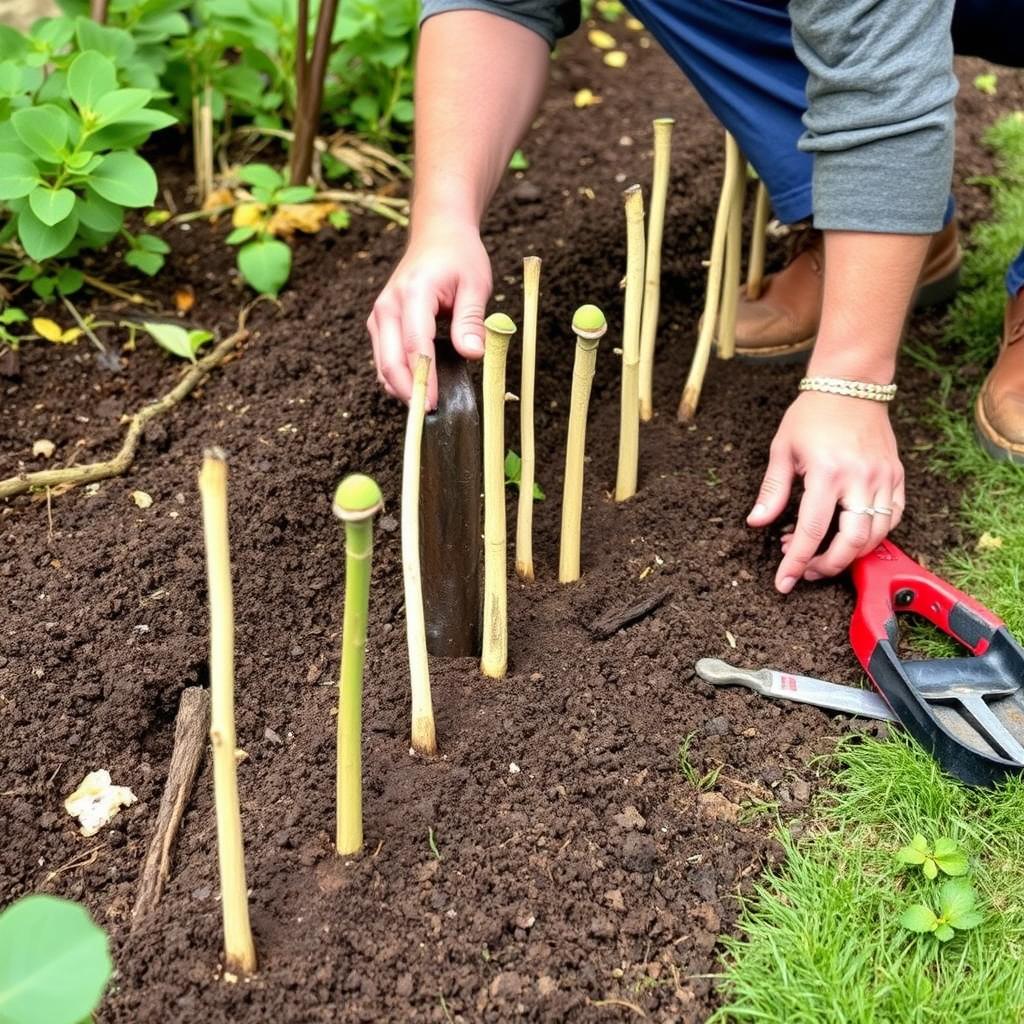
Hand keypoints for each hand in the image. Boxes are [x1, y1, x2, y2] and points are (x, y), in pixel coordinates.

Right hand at [367, 219, 491, 407]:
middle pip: (390, 361)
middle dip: (409, 392)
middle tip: (430, 414)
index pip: (414, 346)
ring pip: (383, 363)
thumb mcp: (476, 284)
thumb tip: (473, 354)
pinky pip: (384, 358)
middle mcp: (388, 306)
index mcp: (413, 294)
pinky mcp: (380, 324)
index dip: (424, 379)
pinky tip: (420, 388)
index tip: (436, 403)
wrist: (438, 234)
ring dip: (402, 388)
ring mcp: (380, 315)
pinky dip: (398, 377)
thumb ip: (472, 320)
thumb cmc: (459, 257)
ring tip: (427, 406)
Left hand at [747, 391, 904, 592]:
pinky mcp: (897, 476)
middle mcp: (860, 479)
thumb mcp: (782, 449)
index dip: (797, 562)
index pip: (813, 531)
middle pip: (852, 542)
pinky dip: (874, 536)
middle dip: (828, 566)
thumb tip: (757, 523)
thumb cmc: (812, 415)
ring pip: (876, 536)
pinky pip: (893, 518)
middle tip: (805, 571)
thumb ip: (772, 491)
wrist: (851, 385)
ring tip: (822, 554)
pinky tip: (850, 536)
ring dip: (850, 555)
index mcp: (827, 473)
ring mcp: (884, 478)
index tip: (784, 582)